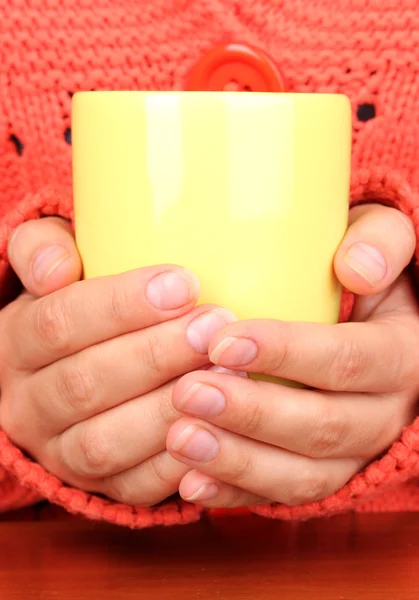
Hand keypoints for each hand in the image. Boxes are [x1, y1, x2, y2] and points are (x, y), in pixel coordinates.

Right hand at [0, 217, 235, 505]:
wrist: (63, 380)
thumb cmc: (76, 311)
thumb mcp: (50, 267)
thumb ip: (45, 248)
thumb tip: (56, 270)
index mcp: (18, 346)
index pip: (59, 323)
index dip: (122, 304)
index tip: (185, 283)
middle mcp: (30, 406)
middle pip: (86, 384)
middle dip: (158, 354)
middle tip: (215, 326)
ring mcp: (62, 454)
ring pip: (106, 442)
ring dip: (171, 408)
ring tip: (229, 373)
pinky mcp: (101, 487)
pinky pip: (135, 487)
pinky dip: (178, 461)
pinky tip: (220, 427)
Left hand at [166, 205, 418, 507]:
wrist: (370, 335)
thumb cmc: (362, 282)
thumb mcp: (383, 245)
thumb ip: (380, 241)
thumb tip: (357, 268)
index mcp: (400, 356)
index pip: (347, 360)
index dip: (287, 353)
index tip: (223, 342)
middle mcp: (384, 414)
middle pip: (322, 426)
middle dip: (252, 414)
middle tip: (188, 392)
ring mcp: (354, 453)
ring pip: (303, 475)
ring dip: (237, 461)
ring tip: (179, 439)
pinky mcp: (323, 474)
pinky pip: (283, 497)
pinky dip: (236, 493)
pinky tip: (190, 483)